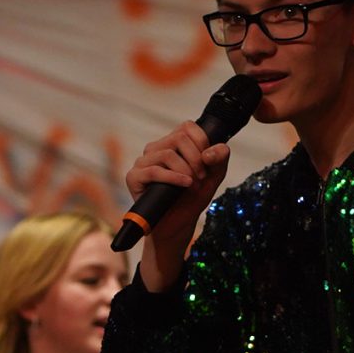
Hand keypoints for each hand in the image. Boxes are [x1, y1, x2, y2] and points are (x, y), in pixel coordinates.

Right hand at [124, 122, 230, 289]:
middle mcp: (155, 149)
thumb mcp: (213, 176)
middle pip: (179, 138)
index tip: (208, 162)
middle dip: (196, 159)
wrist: (178, 225)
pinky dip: (173, 177)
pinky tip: (185, 185)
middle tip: (201, 178)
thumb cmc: (192, 199)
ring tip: (192, 185)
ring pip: (167, 154)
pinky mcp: (134, 177)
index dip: (202, 141)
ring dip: (186, 170)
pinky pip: (153, 170)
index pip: (187, 127)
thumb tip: (210, 151)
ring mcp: (143, 162)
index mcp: (172, 143)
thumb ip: (219, 158)